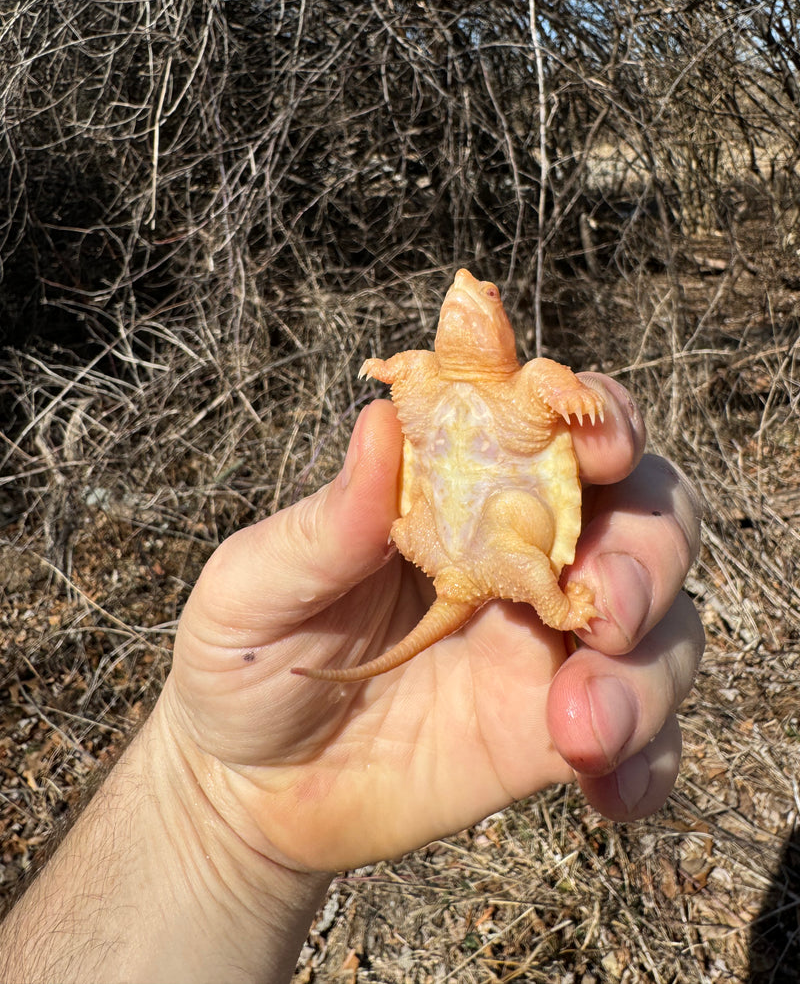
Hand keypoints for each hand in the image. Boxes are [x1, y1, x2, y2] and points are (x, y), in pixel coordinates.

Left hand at [158, 377, 702, 873]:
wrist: (250, 792)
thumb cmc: (246, 661)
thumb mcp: (256, 588)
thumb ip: (324, 522)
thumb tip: (380, 423)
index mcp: (456, 494)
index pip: (553, 427)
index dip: (597, 416)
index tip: (597, 442)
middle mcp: (521, 556)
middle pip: (645, 513)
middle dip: (647, 546)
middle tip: (602, 599)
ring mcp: (546, 647)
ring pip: (667, 624)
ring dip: (649, 666)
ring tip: (582, 725)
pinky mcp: (558, 734)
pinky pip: (648, 738)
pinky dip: (649, 759)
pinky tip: (604, 791)